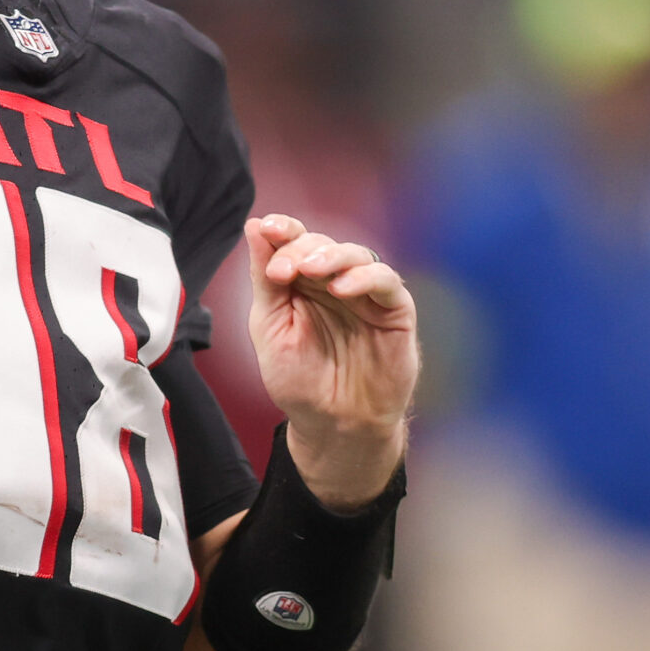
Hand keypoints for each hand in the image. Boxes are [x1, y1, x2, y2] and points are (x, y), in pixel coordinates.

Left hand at [245, 214, 418, 509]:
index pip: (295, 242)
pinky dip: (365, 277)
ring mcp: (365, 295)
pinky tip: (343, 287)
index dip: (283, 229)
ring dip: (331, 256)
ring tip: (310, 271)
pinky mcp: (394, 311)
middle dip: (300, 249)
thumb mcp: (270, 327)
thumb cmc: (299, 380)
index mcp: (301, 283)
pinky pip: (386, 281)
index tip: (267, 228)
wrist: (332, 425)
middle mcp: (334, 282)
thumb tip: (255, 226)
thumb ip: (264, 278)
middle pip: (322, 245)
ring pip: (356, 254)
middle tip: (283, 270)